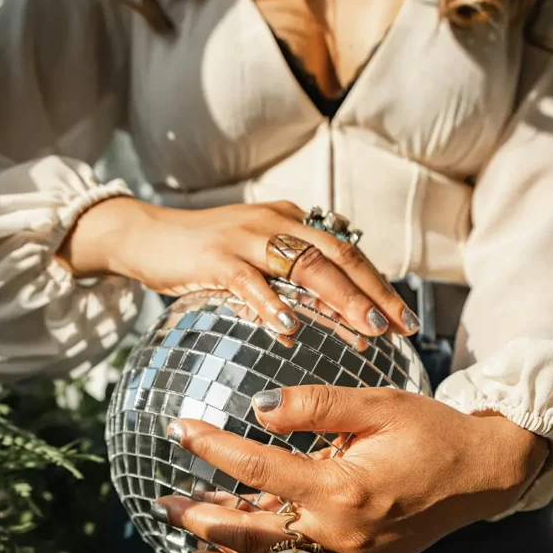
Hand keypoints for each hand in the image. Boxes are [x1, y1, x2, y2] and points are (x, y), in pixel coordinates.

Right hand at [59, 197, 417, 338]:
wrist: (145, 236)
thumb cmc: (204, 255)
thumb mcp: (256, 259)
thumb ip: (293, 277)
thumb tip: (338, 308)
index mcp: (290, 223)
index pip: (347, 254)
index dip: (380, 285)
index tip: (406, 320)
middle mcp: (275, 223)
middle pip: (337, 257)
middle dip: (373, 294)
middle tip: (399, 328)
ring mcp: (245, 238)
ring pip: (303, 266)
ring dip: (338, 299)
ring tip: (364, 330)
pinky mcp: (214, 258)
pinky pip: (249, 282)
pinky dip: (272, 305)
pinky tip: (290, 329)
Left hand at [156, 385, 548, 552]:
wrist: (484, 472)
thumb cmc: (430, 432)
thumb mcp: (377, 405)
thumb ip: (316, 405)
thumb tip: (258, 408)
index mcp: (341, 488)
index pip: (257, 467)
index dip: (211, 447)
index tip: (179, 429)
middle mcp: (341, 534)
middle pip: (253, 532)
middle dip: (202, 518)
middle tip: (164, 505)